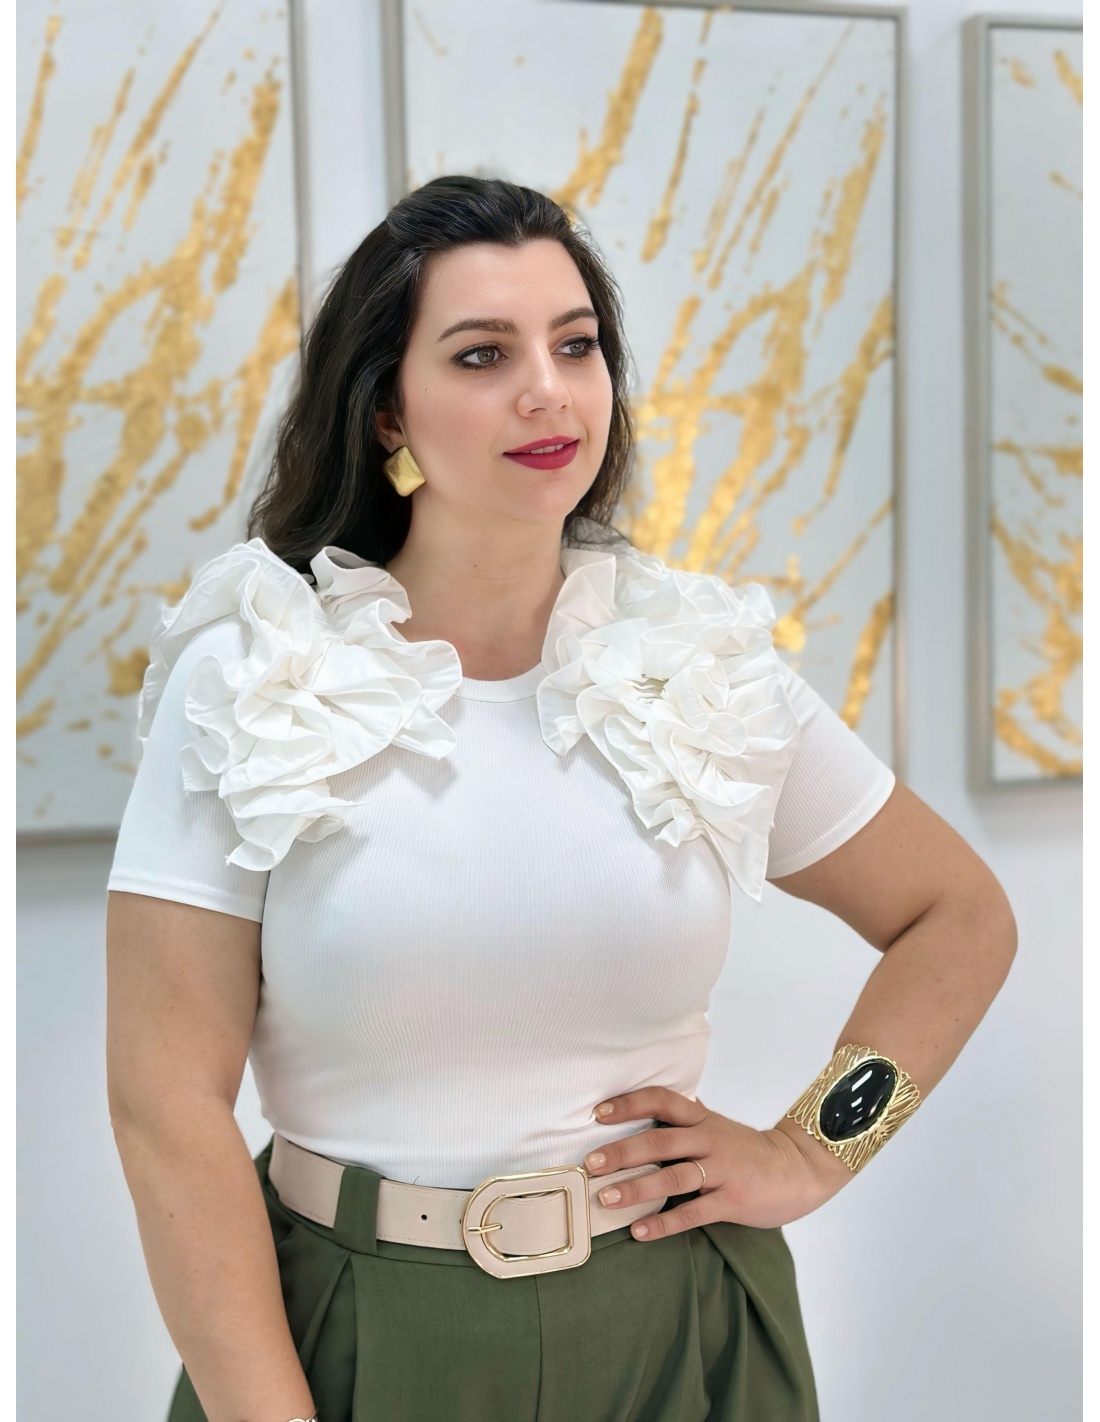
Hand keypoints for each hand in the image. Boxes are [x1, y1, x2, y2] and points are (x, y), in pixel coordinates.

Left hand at [583, 1086, 852, 1240]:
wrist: (799, 1168)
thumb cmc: (750, 1150)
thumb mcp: (718, 1126)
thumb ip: (687, 1118)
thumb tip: (651, 1105)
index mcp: (703, 1119)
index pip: (662, 1100)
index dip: (630, 1103)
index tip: (598, 1113)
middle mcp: (709, 1140)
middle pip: (660, 1140)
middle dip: (622, 1150)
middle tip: (590, 1162)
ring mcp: (722, 1170)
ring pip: (673, 1176)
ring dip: (636, 1188)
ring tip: (606, 1198)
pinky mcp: (733, 1200)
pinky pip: (693, 1212)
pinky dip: (664, 1223)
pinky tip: (639, 1231)